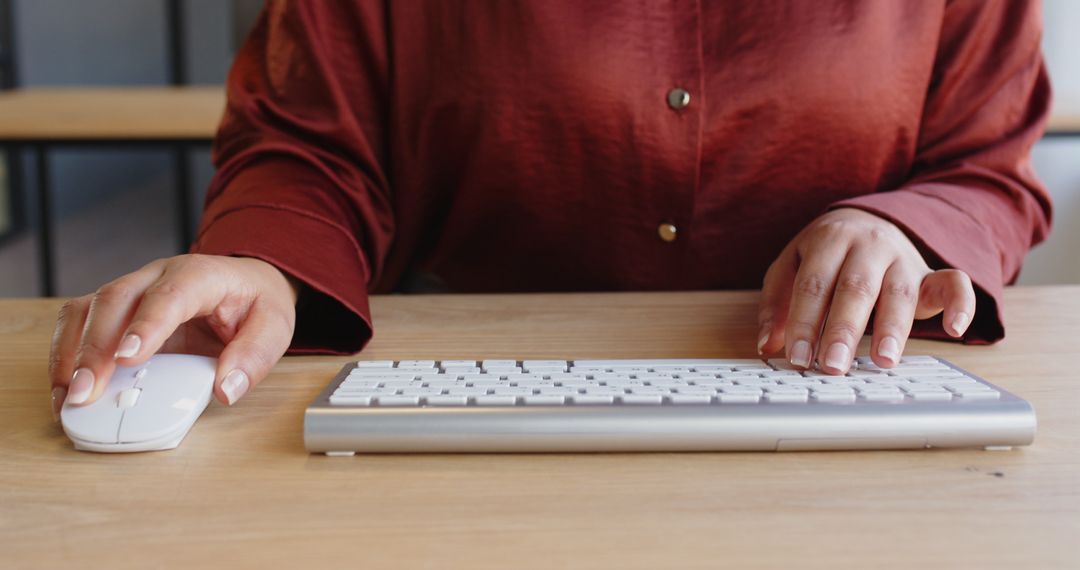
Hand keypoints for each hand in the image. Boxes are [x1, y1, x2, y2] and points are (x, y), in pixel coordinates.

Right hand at [49, 254, 298, 418]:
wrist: (246, 284)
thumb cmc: (256, 304)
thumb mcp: (275, 327)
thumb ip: (254, 357)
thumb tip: (227, 390)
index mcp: (200, 276)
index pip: (169, 295)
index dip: (146, 325)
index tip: (127, 358)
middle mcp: (158, 276)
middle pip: (116, 300)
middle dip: (96, 348)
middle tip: (87, 393)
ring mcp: (132, 289)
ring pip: (88, 308)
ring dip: (72, 353)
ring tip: (69, 397)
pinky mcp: (117, 309)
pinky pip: (80, 323)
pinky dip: (66, 354)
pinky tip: (65, 388)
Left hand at [757, 208, 974, 373]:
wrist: (869, 220)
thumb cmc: (823, 253)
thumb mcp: (790, 265)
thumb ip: (777, 304)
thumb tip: (768, 344)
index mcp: (828, 240)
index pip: (813, 285)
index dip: (802, 323)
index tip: (797, 357)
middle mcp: (868, 245)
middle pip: (855, 289)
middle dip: (843, 330)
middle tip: (833, 366)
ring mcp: (904, 258)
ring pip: (899, 293)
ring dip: (892, 329)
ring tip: (884, 361)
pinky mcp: (932, 273)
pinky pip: (954, 284)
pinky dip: (960, 305)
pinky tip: (956, 330)